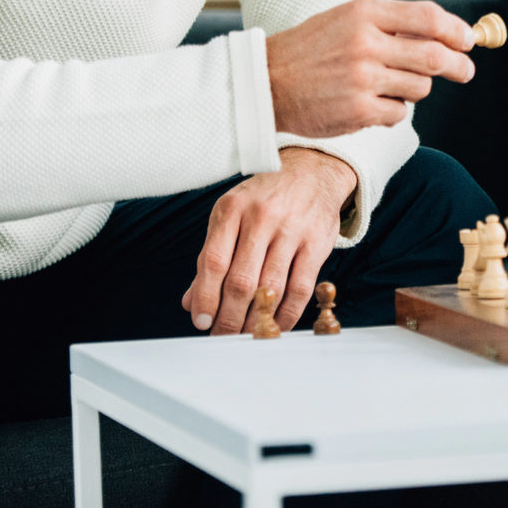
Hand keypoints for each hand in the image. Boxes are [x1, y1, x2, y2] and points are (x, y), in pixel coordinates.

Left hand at [180, 148, 357, 334]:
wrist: (311, 171)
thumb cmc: (263, 198)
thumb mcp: (230, 216)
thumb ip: (211, 257)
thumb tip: (190, 302)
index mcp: (233, 210)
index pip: (214, 262)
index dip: (205, 298)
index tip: (201, 321)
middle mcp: (262, 217)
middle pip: (241, 281)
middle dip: (228, 317)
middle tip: (222, 336)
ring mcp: (292, 230)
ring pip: (271, 289)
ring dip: (256, 321)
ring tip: (246, 335)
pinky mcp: (317, 243)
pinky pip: (300, 289)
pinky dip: (287, 315)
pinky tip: (276, 325)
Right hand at [264, 0, 476, 138]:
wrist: (266, 83)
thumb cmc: (311, 49)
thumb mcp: (346, 19)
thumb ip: (391, 23)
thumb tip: (444, 33)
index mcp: (364, 13)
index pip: (428, 18)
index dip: (456, 30)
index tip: (468, 39)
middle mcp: (366, 43)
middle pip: (435, 55)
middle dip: (459, 65)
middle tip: (466, 70)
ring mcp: (363, 78)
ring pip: (420, 87)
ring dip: (415, 89)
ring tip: (389, 85)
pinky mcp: (359, 110)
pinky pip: (400, 113)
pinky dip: (393, 111)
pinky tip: (370, 104)